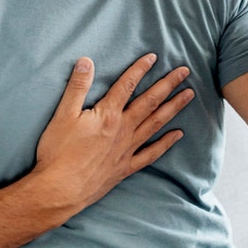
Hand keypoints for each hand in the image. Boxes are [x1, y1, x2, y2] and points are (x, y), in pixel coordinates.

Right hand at [31, 54, 192, 212]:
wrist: (59, 190)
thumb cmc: (58, 153)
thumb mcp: (62, 115)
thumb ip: (77, 87)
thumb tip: (86, 61)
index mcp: (108, 115)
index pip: (127, 85)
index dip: (140, 69)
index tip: (153, 57)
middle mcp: (123, 130)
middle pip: (150, 102)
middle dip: (168, 84)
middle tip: (184, 71)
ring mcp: (127, 149)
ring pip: (156, 123)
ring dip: (174, 107)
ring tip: (189, 95)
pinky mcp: (125, 167)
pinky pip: (151, 153)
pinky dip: (166, 143)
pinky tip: (178, 134)